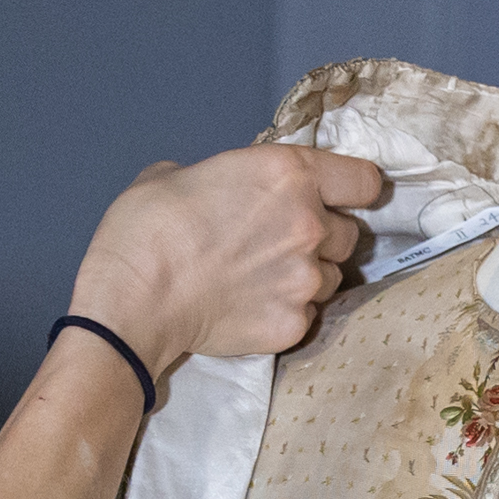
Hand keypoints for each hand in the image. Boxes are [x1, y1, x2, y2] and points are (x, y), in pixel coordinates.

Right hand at [70, 145, 390, 381]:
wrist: (133, 301)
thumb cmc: (147, 228)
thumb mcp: (179, 173)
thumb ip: (225, 177)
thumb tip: (226, 189)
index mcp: (289, 174)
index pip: (364, 181)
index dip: (353, 190)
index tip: (341, 198)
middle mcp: (310, 225)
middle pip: (350, 234)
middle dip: (324, 237)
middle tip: (283, 243)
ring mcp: (306, 280)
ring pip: (332, 278)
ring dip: (308, 276)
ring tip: (265, 279)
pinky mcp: (293, 325)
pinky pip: (308, 315)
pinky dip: (289, 312)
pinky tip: (253, 307)